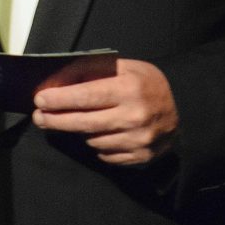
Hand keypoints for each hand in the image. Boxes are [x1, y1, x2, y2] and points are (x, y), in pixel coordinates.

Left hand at [32, 57, 178, 164]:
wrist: (185, 107)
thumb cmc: (148, 83)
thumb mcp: (125, 67)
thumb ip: (94, 72)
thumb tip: (58, 82)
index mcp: (129, 89)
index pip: (86, 96)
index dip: (60, 99)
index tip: (40, 99)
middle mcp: (134, 116)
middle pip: (84, 122)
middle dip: (56, 120)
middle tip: (39, 117)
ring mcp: (138, 140)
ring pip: (93, 140)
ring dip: (80, 131)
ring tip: (75, 121)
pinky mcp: (140, 157)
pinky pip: (106, 155)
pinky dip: (98, 145)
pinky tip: (99, 134)